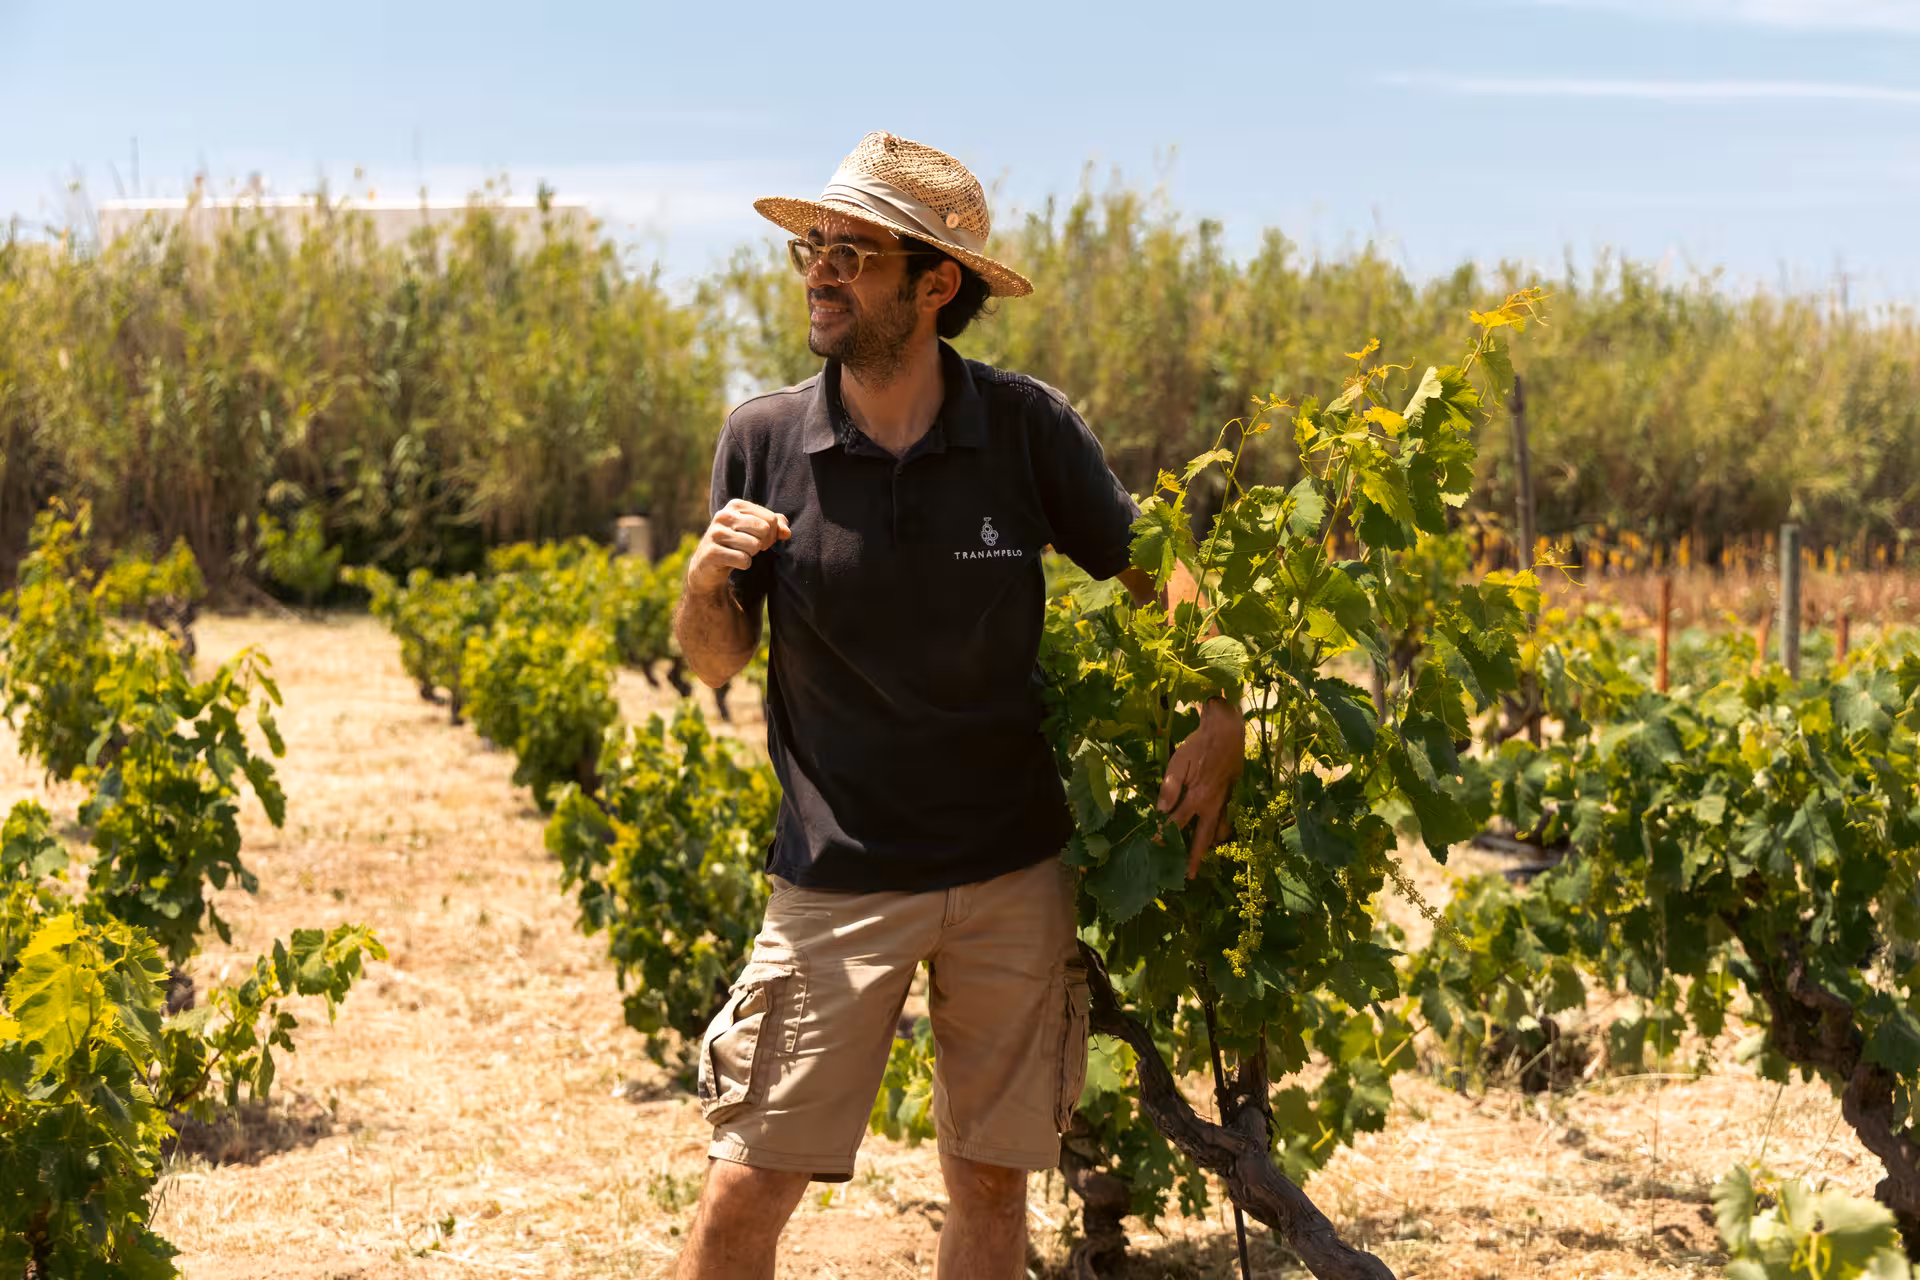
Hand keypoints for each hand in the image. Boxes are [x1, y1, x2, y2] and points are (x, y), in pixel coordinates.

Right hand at [687, 500, 790, 594]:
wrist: (708, 564)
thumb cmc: (736, 543)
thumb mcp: (755, 529)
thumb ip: (775, 525)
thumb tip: (786, 533)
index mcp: (735, 505)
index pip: (771, 519)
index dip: (772, 533)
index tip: (761, 539)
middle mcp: (723, 516)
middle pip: (764, 530)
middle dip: (764, 543)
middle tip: (752, 547)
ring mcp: (715, 534)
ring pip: (754, 546)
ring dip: (751, 554)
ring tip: (740, 552)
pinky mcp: (712, 552)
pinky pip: (744, 560)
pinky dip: (744, 564)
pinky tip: (733, 562)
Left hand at [1157, 698, 1245, 877]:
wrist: (1226, 733)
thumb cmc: (1198, 746)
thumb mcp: (1178, 762)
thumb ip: (1169, 788)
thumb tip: (1160, 810)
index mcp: (1197, 797)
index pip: (1176, 823)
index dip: (1164, 835)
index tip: (1154, 847)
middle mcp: (1212, 805)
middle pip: (1203, 837)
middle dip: (1196, 857)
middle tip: (1190, 875)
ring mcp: (1224, 802)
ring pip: (1219, 831)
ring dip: (1211, 845)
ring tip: (1202, 855)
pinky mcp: (1231, 796)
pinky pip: (1226, 819)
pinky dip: (1221, 829)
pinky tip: (1214, 832)